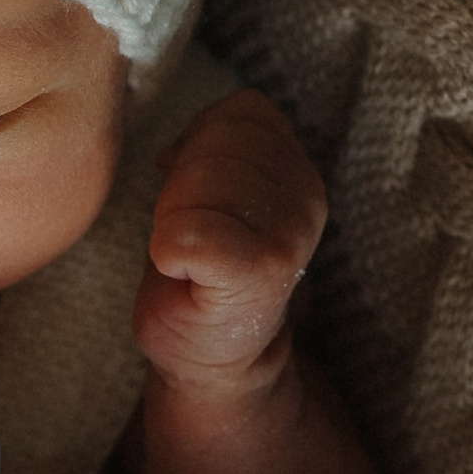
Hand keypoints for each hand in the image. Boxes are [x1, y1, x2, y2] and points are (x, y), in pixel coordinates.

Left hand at [133, 88, 327, 394]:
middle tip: (189, 232)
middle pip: (216, 141)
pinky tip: (182, 274)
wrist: (217, 361)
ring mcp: (287, 236)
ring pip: (195, 182)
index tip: (198, 196)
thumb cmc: (205, 277)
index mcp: (298, 172)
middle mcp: (305, 199)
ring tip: (189, 255)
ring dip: (172, 218)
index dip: (202, 142)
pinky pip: (184, 234)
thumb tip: (175, 145)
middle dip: (182, 182)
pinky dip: (166, 252)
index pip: (242, 112)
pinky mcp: (258, 272)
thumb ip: (211, 154)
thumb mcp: (213, 197)